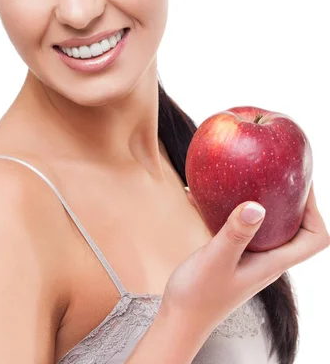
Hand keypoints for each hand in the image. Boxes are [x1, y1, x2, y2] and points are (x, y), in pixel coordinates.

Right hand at [161, 181, 329, 330]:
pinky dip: (228, 210)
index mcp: (273, 262)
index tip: (302, 184)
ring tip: (244, 178)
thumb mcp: (216, 259)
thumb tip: (257, 206)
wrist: (179, 320)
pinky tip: (201, 197)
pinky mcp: (233, 254)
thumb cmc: (199, 296)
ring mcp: (250, 257)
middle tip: (275, 173)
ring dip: (259, 201)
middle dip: (291, 198)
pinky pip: (240, 226)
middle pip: (296, 227)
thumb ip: (236, 233)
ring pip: (266, 224)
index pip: (314, 239)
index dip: (315, 211)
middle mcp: (267, 259)